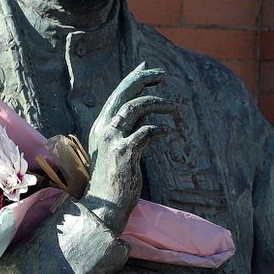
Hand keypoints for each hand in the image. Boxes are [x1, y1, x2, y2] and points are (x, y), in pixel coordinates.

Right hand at [83, 63, 173, 234]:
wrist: (103, 205)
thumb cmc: (112, 178)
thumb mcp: (117, 149)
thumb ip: (128, 130)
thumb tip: (146, 115)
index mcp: (101, 126)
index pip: (117, 95)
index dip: (133, 80)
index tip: (147, 69)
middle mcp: (103, 129)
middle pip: (123, 94)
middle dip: (143, 80)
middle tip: (163, 74)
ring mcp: (112, 140)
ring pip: (134, 108)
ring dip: (155, 102)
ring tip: (172, 106)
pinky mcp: (124, 153)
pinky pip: (146, 132)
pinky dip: (159, 129)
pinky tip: (168, 132)